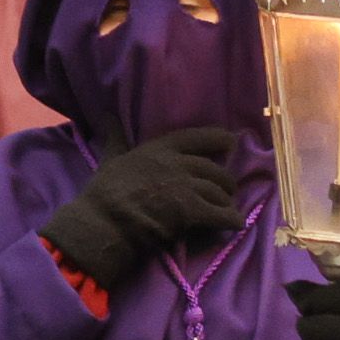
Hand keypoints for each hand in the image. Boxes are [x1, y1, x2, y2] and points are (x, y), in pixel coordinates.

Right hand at [38, 127, 242, 288]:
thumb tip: (107, 115)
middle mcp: (178, 164)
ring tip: (227, 209)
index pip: (198, 137)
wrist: (104, 223)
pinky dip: (231, 219)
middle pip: (215, 170)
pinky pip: (222, 214)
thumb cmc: (104, 193)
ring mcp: (187, 186)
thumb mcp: (110, 158)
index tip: (231, 142)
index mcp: (160, 148)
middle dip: (224, 182)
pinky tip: (235, 223)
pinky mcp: (192, 211)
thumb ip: (116, 138)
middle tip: (226, 191)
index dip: (219, 139)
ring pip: (220, 192)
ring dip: (226, 202)